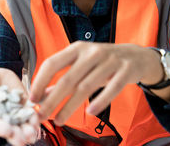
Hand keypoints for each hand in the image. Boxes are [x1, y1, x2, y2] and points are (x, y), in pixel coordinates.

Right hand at [0, 65, 40, 145]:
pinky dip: (34, 117)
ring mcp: (13, 114)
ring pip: (22, 125)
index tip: (6, 130)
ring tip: (32, 133)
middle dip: (17, 135)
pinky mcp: (23, 105)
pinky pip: (31, 113)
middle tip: (24, 139)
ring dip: (28, 130)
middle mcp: (1, 121)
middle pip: (10, 130)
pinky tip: (37, 119)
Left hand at [29, 42, 167, 125]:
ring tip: (60, 120)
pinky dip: (100, 102)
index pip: (52, 63)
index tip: (32, 98)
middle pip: (67, 79)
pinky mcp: (126, 71)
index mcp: (76, 49)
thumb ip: (63, 78)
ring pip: (86, 87)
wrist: (137, 56)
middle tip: (41, 115)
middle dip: (52, 100)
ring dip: (70, 106)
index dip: (40, 81)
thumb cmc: (103, 62)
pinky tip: (89, 113)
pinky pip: (111, 89)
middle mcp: (91, 53)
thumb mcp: (82, 64)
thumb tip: (42, 95)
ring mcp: (110, 61)